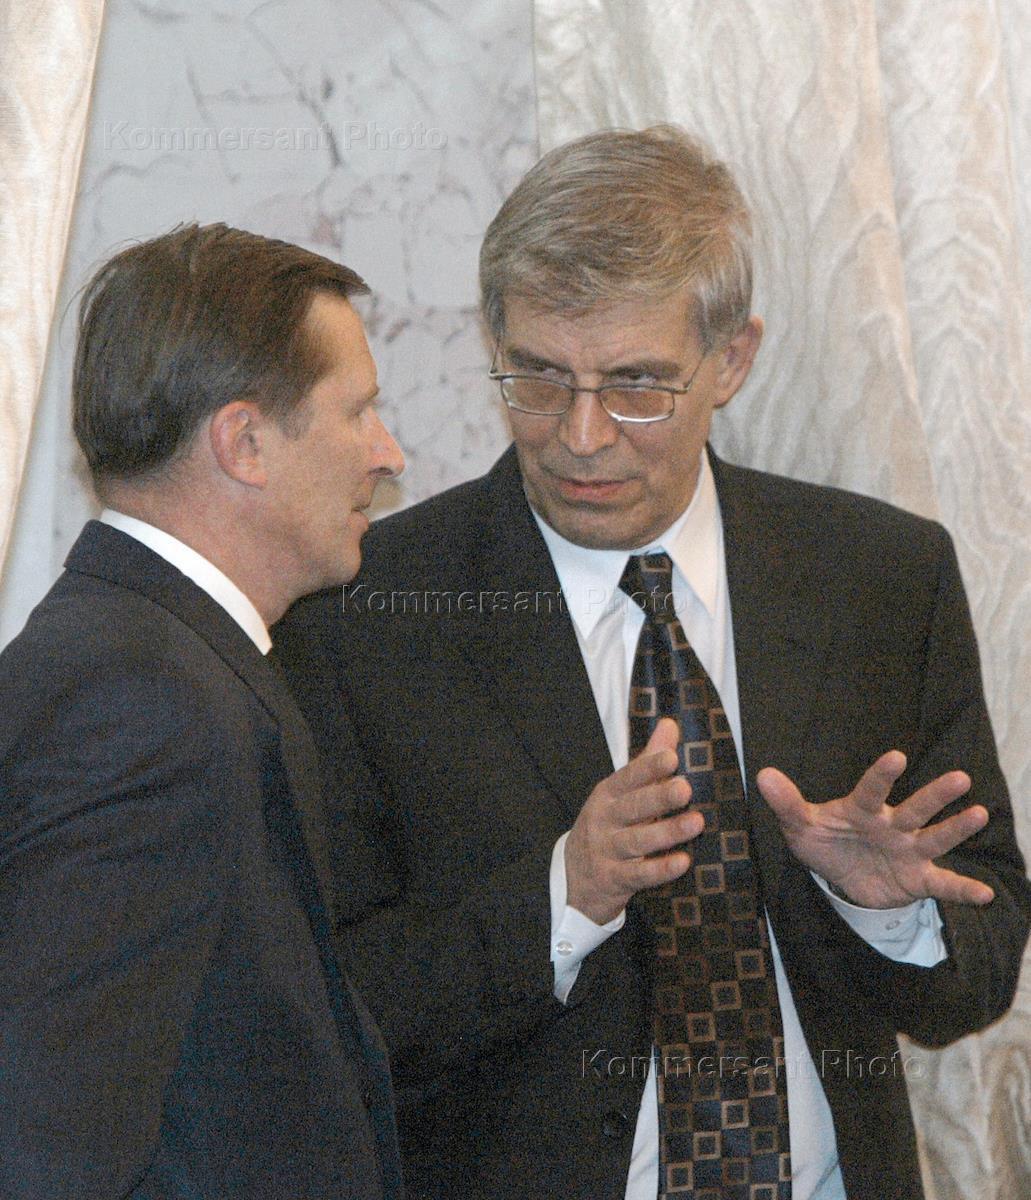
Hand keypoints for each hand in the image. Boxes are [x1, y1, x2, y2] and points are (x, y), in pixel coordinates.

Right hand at [565, 718, 703, 923]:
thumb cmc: (608, 827)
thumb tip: (670, 724)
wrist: (574, 879)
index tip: (672, 758)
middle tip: (685, 789)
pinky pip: (638, 875)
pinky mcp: (613, 879)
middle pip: (633, 807)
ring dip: (667, 832)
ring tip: (696, 823)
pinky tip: (683, 862)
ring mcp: (606, 850)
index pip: (628, 777)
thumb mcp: (621, 794)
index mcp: (607, 794)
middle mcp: (604, 820)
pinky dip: (660, 869)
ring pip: (638, 840)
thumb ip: (648, 762)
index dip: (649, 768)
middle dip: (659, 797)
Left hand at [756, 750, 994, 908]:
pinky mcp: (917, 878)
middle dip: (936, 795)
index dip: (882, 775)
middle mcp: (892, 825)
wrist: (842, 877)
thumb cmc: (824, 840)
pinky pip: (943, 884)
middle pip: (915, 808)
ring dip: (957, 828)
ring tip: (979, 813)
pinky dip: (962, 890)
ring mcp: (908, 851)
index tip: (896, 757)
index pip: (871, 790)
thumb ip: (786, 802)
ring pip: (935, 838)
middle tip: (961, 778)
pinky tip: (985, 895)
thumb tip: (762, 774)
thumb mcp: (800, 825)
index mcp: (862, 809)